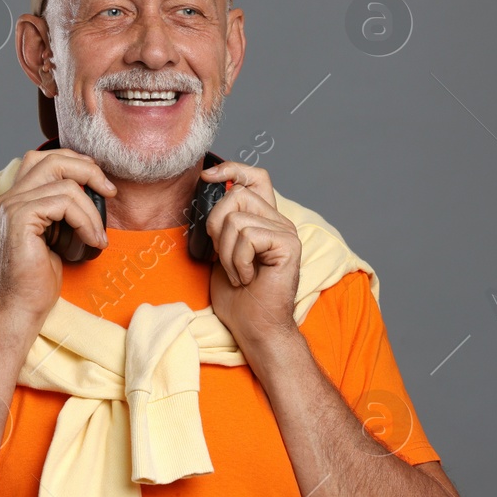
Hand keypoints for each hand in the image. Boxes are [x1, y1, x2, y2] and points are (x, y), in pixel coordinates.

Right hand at [0, 149, 115, 326]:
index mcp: (16, 197)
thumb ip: (63, 208)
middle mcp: (9, 197)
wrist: (22, 306)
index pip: (44, 158)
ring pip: (65, 184)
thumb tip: (94, 188)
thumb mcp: (57, 234)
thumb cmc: (39, 277)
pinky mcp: (20, 217)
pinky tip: (92, 241)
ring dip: (92, 210)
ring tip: (99, 236)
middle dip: (88, 171)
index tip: (100, 183)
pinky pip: (64, 203)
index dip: (76, 163)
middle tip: (110, 192)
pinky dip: (86, 220)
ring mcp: (12, 205)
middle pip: (53, 159)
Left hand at [201, 160, 300, 351]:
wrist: (255, 327)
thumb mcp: (220, 252)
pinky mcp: (288, 244)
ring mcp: (286, 231)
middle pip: (236, 195)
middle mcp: (278, 221)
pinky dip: (238, 261)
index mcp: (264, 220)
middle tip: (223, 258)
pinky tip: (248, 277)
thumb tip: (209, 194)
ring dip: (226, 252)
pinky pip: (247, 237)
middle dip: (216, 226)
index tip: (208, 176)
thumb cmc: (238, 297)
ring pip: (237, 219)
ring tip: (238, 273)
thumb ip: (221, 224)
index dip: (232, 169)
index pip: (255, 177)